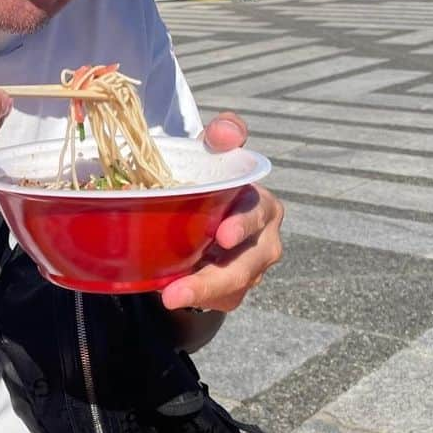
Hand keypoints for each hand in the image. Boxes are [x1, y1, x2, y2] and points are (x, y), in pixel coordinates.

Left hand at [160, 111, 283, 313]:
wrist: (203, 212)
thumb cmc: (213, 179)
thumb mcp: (216, 152)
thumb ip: (224, 134)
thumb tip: (225, 131)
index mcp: (262, 206)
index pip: (256, 214)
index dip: (242, 224)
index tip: (222, 235)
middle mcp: (263, 241)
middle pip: (245, 265)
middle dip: (214, 279)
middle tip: (178, 289)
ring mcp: (250, 270)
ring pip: (232, 288)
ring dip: (201, 293)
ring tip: (169, 296)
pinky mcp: (235, 291)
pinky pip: (220, 300)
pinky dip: (198, 298)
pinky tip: (173, 294)